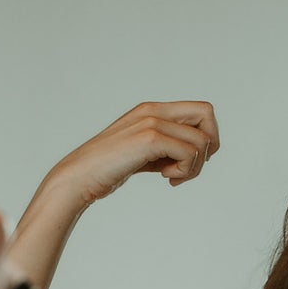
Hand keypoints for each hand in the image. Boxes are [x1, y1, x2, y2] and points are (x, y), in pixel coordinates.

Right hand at [51, 98, 218, 208]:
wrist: (79, 177)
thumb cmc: (108, 169)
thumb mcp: (142, 153)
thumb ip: (165, 147)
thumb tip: (197, 155)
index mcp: (151, 110)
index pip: (200, 110)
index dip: (205, 136)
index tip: (188, 159)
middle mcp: (153, 110)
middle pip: (207, 113)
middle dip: (209, 145)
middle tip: (190, 166)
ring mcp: (151, 122)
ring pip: (202, 140)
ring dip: (194, 166)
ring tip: (172, 176)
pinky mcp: (150, 138)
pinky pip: (190, 153)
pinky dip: (185, 171)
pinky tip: (166, 178)